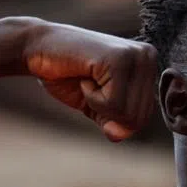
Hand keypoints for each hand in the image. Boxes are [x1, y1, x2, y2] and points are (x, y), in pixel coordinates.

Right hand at [23, 21, 158, 141]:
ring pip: (127, 114)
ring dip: (98, 104)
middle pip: (138, 119)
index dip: (114, 118)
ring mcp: (136, 56)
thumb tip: (119, 136)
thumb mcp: (98, 107)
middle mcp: (148, 58)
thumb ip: (115, 124)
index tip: (97, 91)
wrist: (38, 50)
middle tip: (90, 85)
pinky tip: (85, 75)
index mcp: (148, 67)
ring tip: (88, 79)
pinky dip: (92, 98)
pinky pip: (114, 105)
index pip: (144, 117)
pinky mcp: (120, 59)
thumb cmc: (68, 75)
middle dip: (107, 113)